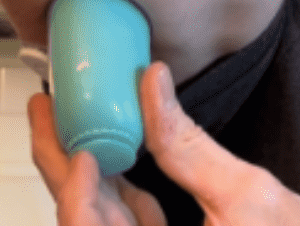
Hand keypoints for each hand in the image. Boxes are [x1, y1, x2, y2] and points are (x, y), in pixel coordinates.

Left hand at [29, 62, 299, 225]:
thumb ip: (192, 147)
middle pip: (87, 216)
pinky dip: (122, 189)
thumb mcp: (249, 196)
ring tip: (74, 118)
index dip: (73, 184)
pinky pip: (132, 224)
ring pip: (105, 218)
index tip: (74, 136)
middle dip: (63, 160)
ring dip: (89, 169)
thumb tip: (154, 88)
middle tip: (50, 108)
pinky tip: (119, 153)